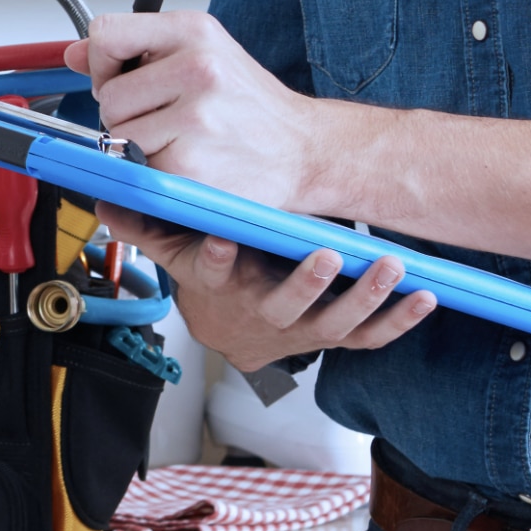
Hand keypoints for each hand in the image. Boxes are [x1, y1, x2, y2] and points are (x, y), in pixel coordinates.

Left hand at [65, 11, 334, 214]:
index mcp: (195, 32)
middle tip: (163, 121)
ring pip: (119, 137)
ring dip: (139, 148)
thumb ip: (136, 50)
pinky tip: (189, 165)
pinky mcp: (190, 165)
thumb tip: (73, 54)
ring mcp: (195, 118)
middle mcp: (197, 68)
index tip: (120, 78)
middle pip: (108, 96)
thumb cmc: (251, 107)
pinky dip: (156, 174)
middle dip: (125, 115)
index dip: (102, 63)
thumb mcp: (203, 55)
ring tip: (181, 142)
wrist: (306, 151)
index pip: (106, 33)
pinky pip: (139, 170)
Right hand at [98, 203, 436, 370]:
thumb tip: (105, 193)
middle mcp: (264, 312)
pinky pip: (369, 336)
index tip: (222, 242)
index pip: (213, 274)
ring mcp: (303, 328)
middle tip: (328, 253)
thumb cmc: (212, 282)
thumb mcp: (173, 253)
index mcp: (225, 287)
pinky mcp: (334, 336)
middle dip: (306, 283)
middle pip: (285, 306)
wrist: (233, 334)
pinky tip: (426, 298)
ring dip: (365, 297)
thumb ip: (146, 223)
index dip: (215, 259)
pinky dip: (398, 321)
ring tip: (392, 267)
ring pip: (335, 322)